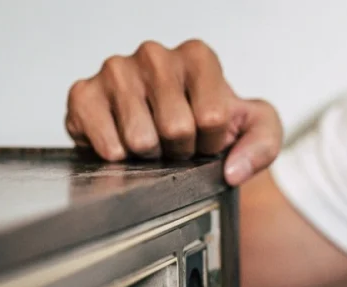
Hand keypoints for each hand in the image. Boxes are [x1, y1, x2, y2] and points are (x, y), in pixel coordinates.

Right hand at [65, 40, 282, 184]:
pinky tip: (123, 145)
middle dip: (180, 150)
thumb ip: (263, 145)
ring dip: (150, 155)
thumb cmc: (209, 127)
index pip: (212, 116)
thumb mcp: (255, 130)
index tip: (206, 138)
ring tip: (152, 143)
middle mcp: (155, 55)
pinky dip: (117, 155)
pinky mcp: (83, 94)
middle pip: (176, 127)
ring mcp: (116, 71)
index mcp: (197, 57)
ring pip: (141, 137)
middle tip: (176, 145)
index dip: (211, 142)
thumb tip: (233, 170)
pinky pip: (104, 139)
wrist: (169, 134)